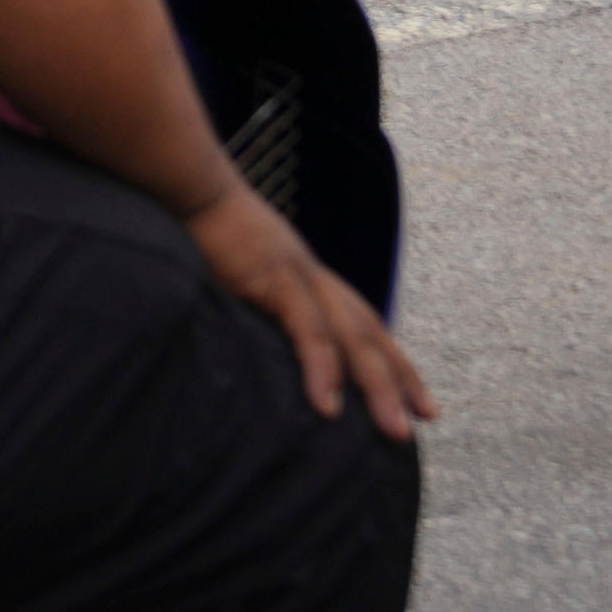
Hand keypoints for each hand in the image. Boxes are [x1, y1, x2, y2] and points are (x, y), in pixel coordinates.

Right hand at [181, 182, 431, 439]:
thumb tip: (247, 338)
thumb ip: (249, 299)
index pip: (360, 319)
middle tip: (425, 420)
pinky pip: (307, 330)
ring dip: (378, 386)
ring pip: (352, 337)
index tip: (416, 397)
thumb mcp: (232, 267)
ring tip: (394, 430)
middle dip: (400, 378)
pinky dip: (322, 368)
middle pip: (369, 331)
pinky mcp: (274, 277)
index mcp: (304, 272)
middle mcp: (311, 274)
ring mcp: (297, 275)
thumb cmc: (198, 222)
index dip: (390, 357)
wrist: (186, 181)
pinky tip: (328, 406)